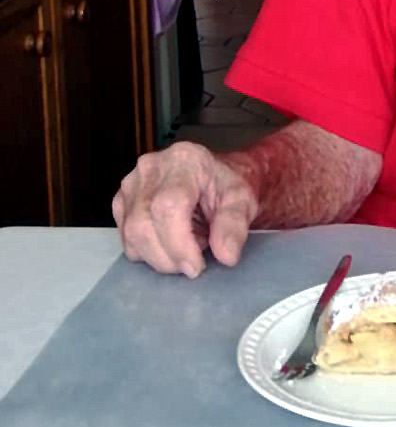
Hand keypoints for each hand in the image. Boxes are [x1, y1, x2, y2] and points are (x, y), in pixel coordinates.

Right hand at [112, 140, 258, 278]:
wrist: (213, 179)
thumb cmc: (225, 188)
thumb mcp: (243, 202)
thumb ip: (235, 226)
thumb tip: (226, 255)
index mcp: (184, 160)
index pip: (168, 206)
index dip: (179, 244)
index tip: (196, 266)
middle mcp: (150, 167)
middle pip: (143, 224)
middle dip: (168, 257)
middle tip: (193, 265)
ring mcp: (131, 183)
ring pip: (131, 235)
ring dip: (159, 256)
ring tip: (185, 248)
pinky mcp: (120, 201)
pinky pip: (126, 240)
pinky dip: (147, 252)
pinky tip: (168, 243)